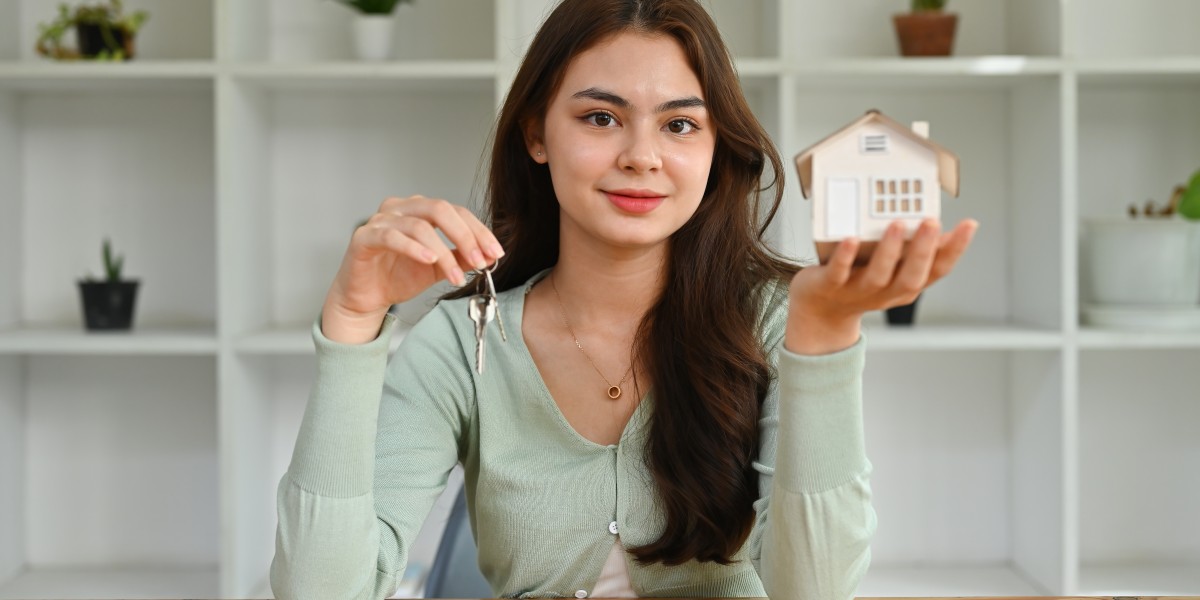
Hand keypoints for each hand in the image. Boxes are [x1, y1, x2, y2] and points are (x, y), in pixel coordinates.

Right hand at [321, 195, 503, 343]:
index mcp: (421, 210)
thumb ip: (460, 258)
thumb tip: (488, 256)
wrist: (366, 298)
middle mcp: (401, 208)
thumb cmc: (397, 276)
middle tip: (480, 260)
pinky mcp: (364, 237)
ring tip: (455, 275)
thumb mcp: (438, 268)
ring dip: (443, 252)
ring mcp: (380, 220)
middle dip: (465, 236)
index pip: (456, 212)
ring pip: (419, 226)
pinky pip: (391, 236)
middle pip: (440, 209)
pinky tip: (429, 260)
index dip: (479, 231)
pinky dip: (414, 248)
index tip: (496, 252)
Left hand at [785, 218, 978, 354]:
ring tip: (896, 224)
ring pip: (878, 276)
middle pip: (911, 277)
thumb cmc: (860, 283)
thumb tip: (947, 231)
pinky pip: (839, 272)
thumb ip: (916, 255)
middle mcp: (886, 292)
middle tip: (932, 222)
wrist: (819, 311)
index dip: (955, 250)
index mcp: (905, 286)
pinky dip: (845, 257)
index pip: (938, 270)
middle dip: (923, 250)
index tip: (970, 224)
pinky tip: (851, 240)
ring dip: (889, 251)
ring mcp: (857, 291)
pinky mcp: (830, 286)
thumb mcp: (893, 271)